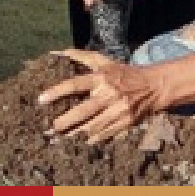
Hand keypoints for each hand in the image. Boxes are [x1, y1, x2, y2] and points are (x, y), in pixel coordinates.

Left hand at [38, 49, 169, 143]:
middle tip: (51, 128)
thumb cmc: (123, 73)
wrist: (153, 86)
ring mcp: (119, 109)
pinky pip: (106, 133)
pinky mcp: (127, 122)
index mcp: (101, 77)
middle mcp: (109, 93)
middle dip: (65, 121)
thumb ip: (80, 56)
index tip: (41, 99)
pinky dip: (93, 139)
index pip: (75, 84)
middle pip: (83, 111)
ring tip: (61, 139)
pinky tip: (81, 142)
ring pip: (93, 126)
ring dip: (76, 133)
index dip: (57, 91)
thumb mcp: (104, 61)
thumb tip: (57, 52)